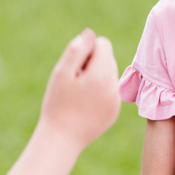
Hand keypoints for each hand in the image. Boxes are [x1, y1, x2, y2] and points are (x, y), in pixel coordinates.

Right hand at [39, 29, 120, 148]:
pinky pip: (109, 91)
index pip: (103, 44)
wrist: (62, 139)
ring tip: (78, 94)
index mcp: (102, 75)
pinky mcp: (114, 111)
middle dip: (91, 64)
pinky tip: (83, 105)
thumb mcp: (61, 73)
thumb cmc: (57, 104)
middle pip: (107, 58)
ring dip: (95, 77)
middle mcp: (114, 87)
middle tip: (74, 82)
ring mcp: (116, 101)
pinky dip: (98, 92)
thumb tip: (90, 34)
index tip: (73, 67)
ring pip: (109, 75)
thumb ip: (77, 49)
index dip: (85, 51)